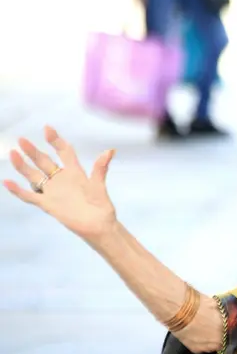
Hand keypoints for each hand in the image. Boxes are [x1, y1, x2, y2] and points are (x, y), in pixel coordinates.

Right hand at [3, 126, 117, 240]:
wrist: (98, 226)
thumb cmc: (101, 206)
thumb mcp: (99, 185)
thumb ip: (100, 168)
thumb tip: (109, 151)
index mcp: (75, 172)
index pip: (64, 152)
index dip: (56, 140)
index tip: (47, 128)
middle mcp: (61, 180)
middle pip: (44, 162)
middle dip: (33, 151)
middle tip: (22, 139)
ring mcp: (53, 192)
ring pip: (34, 176)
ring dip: (23, 166)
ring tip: (13, 153)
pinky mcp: (47, 205)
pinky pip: (29, 196)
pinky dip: (17, 190)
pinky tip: (6, 182)